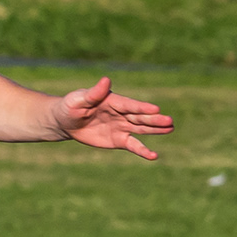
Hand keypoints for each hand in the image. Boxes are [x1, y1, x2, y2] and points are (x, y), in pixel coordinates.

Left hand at [54, 77, 172, 158]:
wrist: (65, 122)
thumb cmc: (71, 106)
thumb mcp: (78, 99)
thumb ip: (93, 93)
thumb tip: (106, 80)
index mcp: (113, 101)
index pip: (129, 105)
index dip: (141, 107)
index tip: (155, 108)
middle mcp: (122, 113)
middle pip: (140, 117)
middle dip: (154, 119)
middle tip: (169, 121)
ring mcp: (122, 127)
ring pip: (141, 129)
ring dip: (155, 130)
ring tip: (170, 128)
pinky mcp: (119, 140)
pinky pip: (133, 145)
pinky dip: (143, 151)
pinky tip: (154, 156)